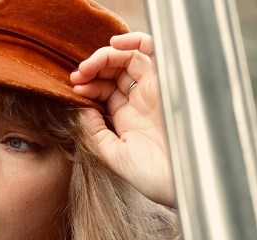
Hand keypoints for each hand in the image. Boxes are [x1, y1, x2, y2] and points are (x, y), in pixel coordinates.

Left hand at [70, 32, 174, 207]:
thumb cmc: (152, 176)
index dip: (88, 85)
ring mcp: (154, 90)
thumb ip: (95, 132)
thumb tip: (81, 107)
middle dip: (93, 69)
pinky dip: (134, 41)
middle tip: (77, 75)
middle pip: (114, 72)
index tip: (74, 87)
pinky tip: (115, 44)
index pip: (104, 90)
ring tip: (89, 65)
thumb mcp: (114, 155)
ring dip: (106, 56)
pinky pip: (151, 51)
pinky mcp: (166, 81)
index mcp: (128, 119)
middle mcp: (141, 101)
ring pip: (129, 59)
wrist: (182, 181)